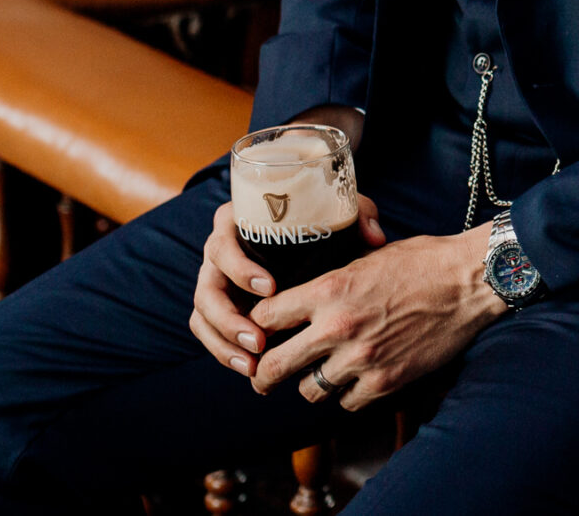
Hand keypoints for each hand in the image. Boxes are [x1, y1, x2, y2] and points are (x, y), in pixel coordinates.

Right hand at [187, 188, 386, 381]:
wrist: (306, 238)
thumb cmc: (320, 219)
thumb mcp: (337, 210)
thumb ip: (356, 214)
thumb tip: (375, 238)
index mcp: (237, 222)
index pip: (225, 242)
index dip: (241, 268)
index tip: (270, 288)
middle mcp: (219, 251)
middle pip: (208, 286)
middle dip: (229, 318)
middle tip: (260, 340)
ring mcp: (214, 281)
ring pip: (203, 315)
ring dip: (225, 342)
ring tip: (253, 364)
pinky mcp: (217, 307)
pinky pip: (209, 332)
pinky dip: (225, 352)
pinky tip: (248, 367)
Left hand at [250, 227, 506, 409]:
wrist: (470, 280)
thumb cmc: (423, 260)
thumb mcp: (368, 257)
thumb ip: (333, 281)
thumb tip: (307, 297)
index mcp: (329, 288)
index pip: (266, 317)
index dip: (259, 324)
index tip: (261, 331)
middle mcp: (338, 327)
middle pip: (274, 366)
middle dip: (262, 374)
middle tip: (261, 377)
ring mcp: (361, 359)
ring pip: (309, 390)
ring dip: (312, 382)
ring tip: (322, 373)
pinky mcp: (385, 381)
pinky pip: (347, 402)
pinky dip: (349, 393)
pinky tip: (359, 378)